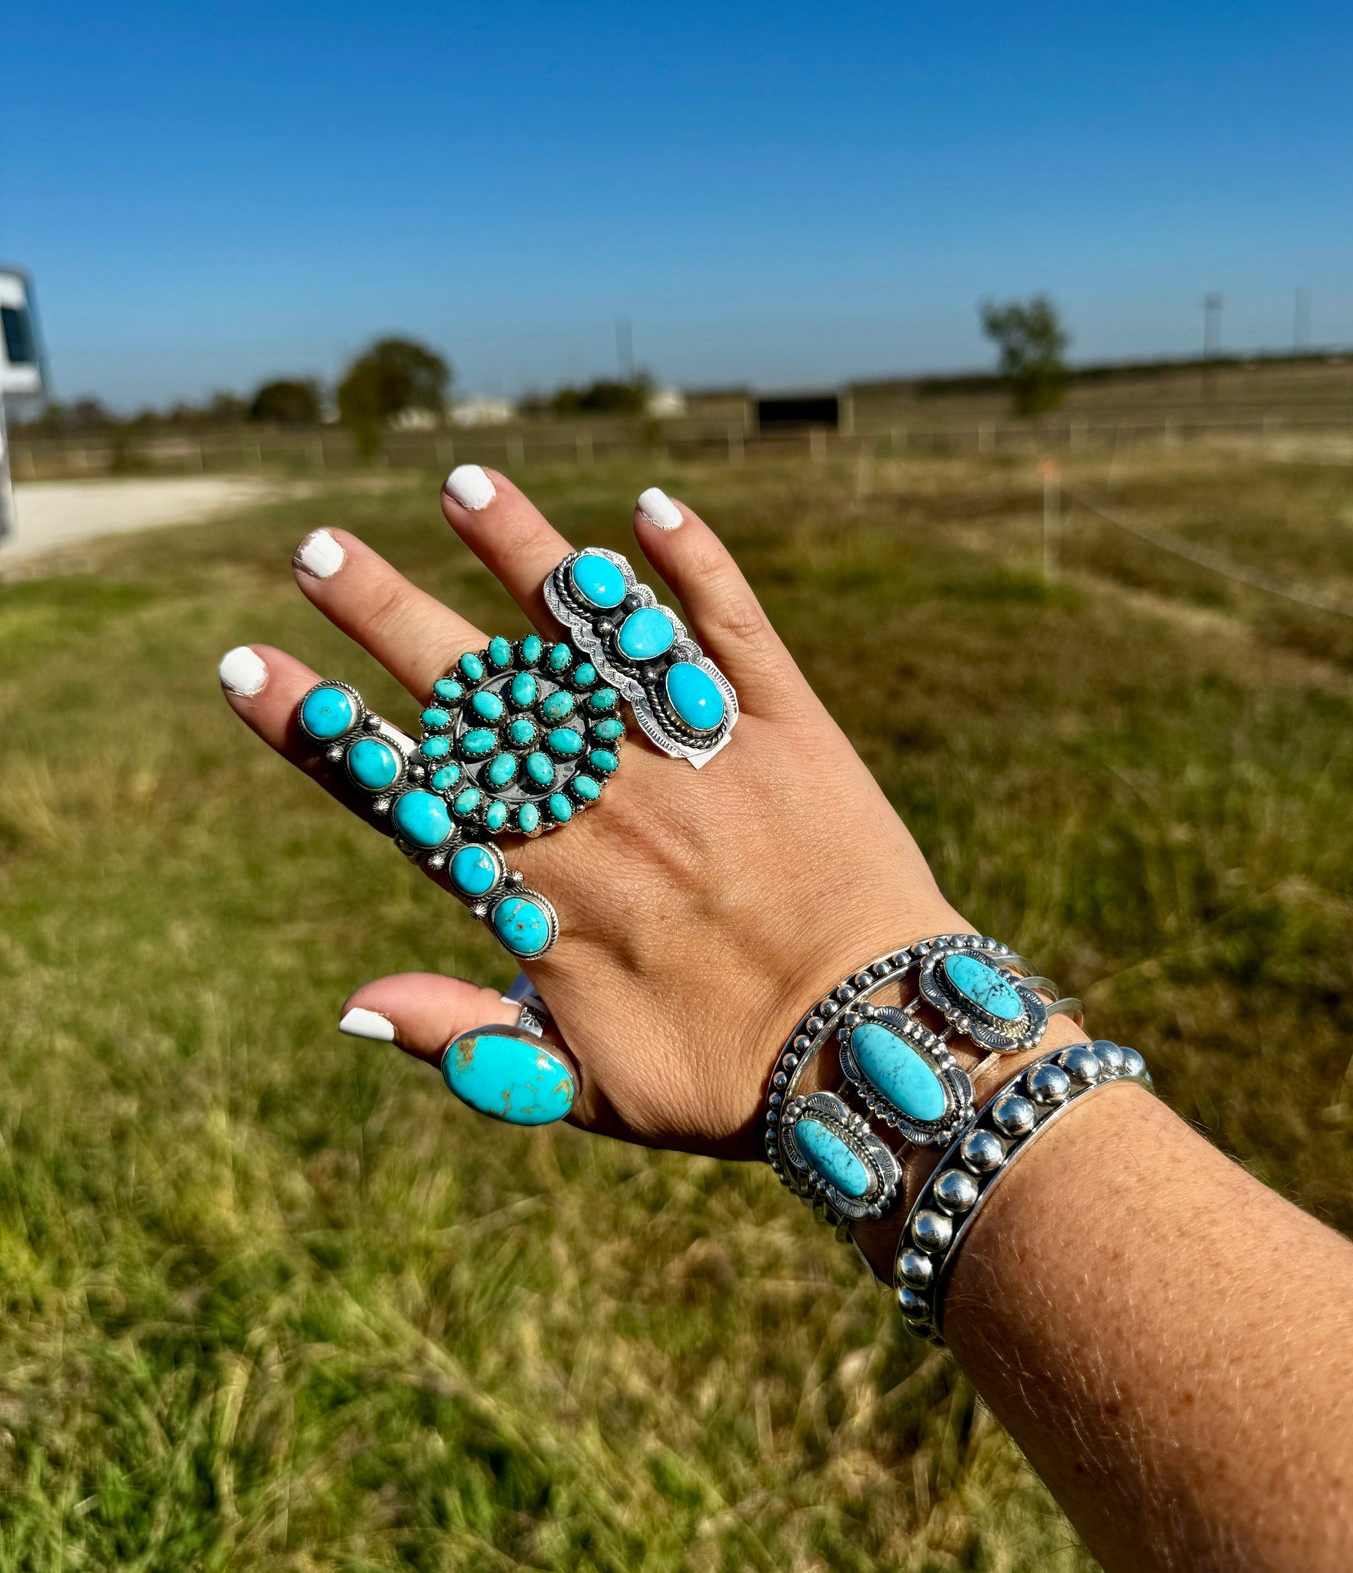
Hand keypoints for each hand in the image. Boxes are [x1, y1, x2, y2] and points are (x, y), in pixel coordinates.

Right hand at [220, 472, 968, 1157]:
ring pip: (594, 637)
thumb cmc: (726, 1085)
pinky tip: (653, 505)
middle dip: (388, 616)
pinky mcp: (791, 728)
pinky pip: (737, 630)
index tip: (249, 665)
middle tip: (318, 548)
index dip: (323, 731)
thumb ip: (467, 1038)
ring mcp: (697, 756)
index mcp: (543, 887)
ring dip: (526, 554)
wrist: (883, 1054)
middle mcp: (607, 803)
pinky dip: (698, 567)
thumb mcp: (580, 1089)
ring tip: (464, 483)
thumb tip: (350, 1005)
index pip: (408, 791)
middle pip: (479, 693)